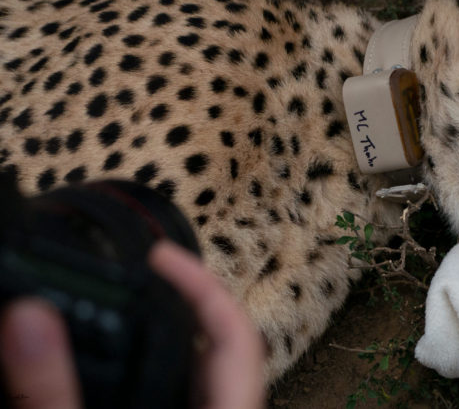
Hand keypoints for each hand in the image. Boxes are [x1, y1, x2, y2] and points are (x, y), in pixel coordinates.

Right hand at [0, 241, 264, 408]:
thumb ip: (51, 395)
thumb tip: (31, 320)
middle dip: (186, 300)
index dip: (203, 283)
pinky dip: (151, 369)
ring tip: (129, 303)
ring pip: (197, 372)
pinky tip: (116, 366)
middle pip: (220, 345)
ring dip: (166, 335)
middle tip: (145, 268)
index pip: (236, 332)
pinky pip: (180, 394)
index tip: (160, 255)